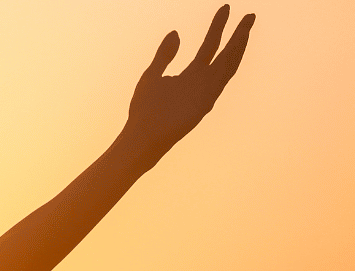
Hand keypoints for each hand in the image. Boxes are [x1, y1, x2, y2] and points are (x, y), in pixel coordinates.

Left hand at [123, 6, 253, 161]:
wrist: (143, 135)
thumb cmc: (145, 110)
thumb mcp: (153, 74)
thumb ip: (165, 54)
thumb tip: (176, 32)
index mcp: (190, 76)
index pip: (209, 48)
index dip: (217, 28)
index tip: (226, 9)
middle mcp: (203, 82)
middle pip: (225, 53)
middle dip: (237, 33)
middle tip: (249, 14)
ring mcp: (207, 89)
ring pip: (230, 61)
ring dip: (240, 41)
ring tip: (248, 21)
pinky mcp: (209, 96)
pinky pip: (224, 74)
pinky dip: (234, 56)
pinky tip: (240, 40)